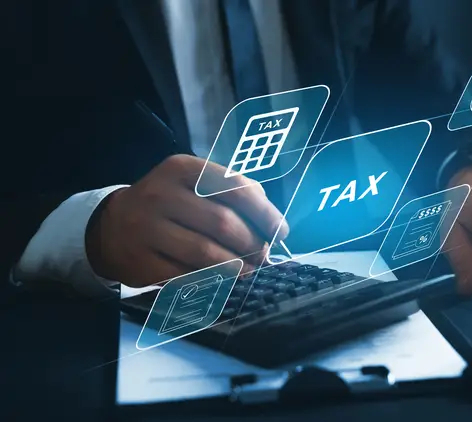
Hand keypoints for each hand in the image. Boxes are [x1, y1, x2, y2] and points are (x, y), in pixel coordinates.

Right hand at [86, 154, 288, 287]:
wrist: (111, 226)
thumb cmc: (169, 204)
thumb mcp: (193, 184)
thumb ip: (232, 193)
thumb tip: (271, 222)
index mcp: (182, 169)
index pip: (234, 188)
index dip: (265, 212)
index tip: (281, 230)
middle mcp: (161, 195)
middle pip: (223, 223)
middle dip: (253, 243)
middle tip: (264, 254)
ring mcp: (146, 229)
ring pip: (206, 254)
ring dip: (237, 266)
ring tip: (249, 269)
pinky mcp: (140, 262)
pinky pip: (186, 277)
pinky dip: (212, 283)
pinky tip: (223, 281)